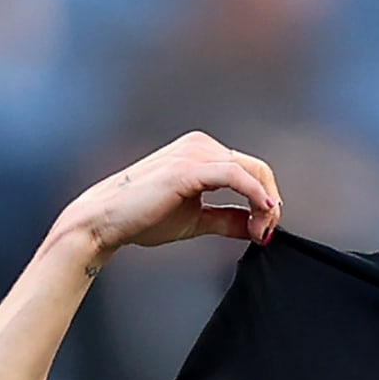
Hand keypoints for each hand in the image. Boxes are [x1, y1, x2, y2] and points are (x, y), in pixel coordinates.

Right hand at [53, 131, 281, 266]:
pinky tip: (261, 212)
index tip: (265, 229)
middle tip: (266, 233)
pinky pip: (234, 175)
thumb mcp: (197, 220)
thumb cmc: (142, 216)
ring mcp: (193, 154)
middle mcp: (200, 147)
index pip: (250, 169)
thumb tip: (256, 226)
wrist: (107, 219)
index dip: (266, 200)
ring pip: (250, 170)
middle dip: (270, 203)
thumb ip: (227, 219)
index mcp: (202, 153)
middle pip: (257, 168)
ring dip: (265, 203)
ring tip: (260, 231)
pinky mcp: (187, 169)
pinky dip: (253, 194)